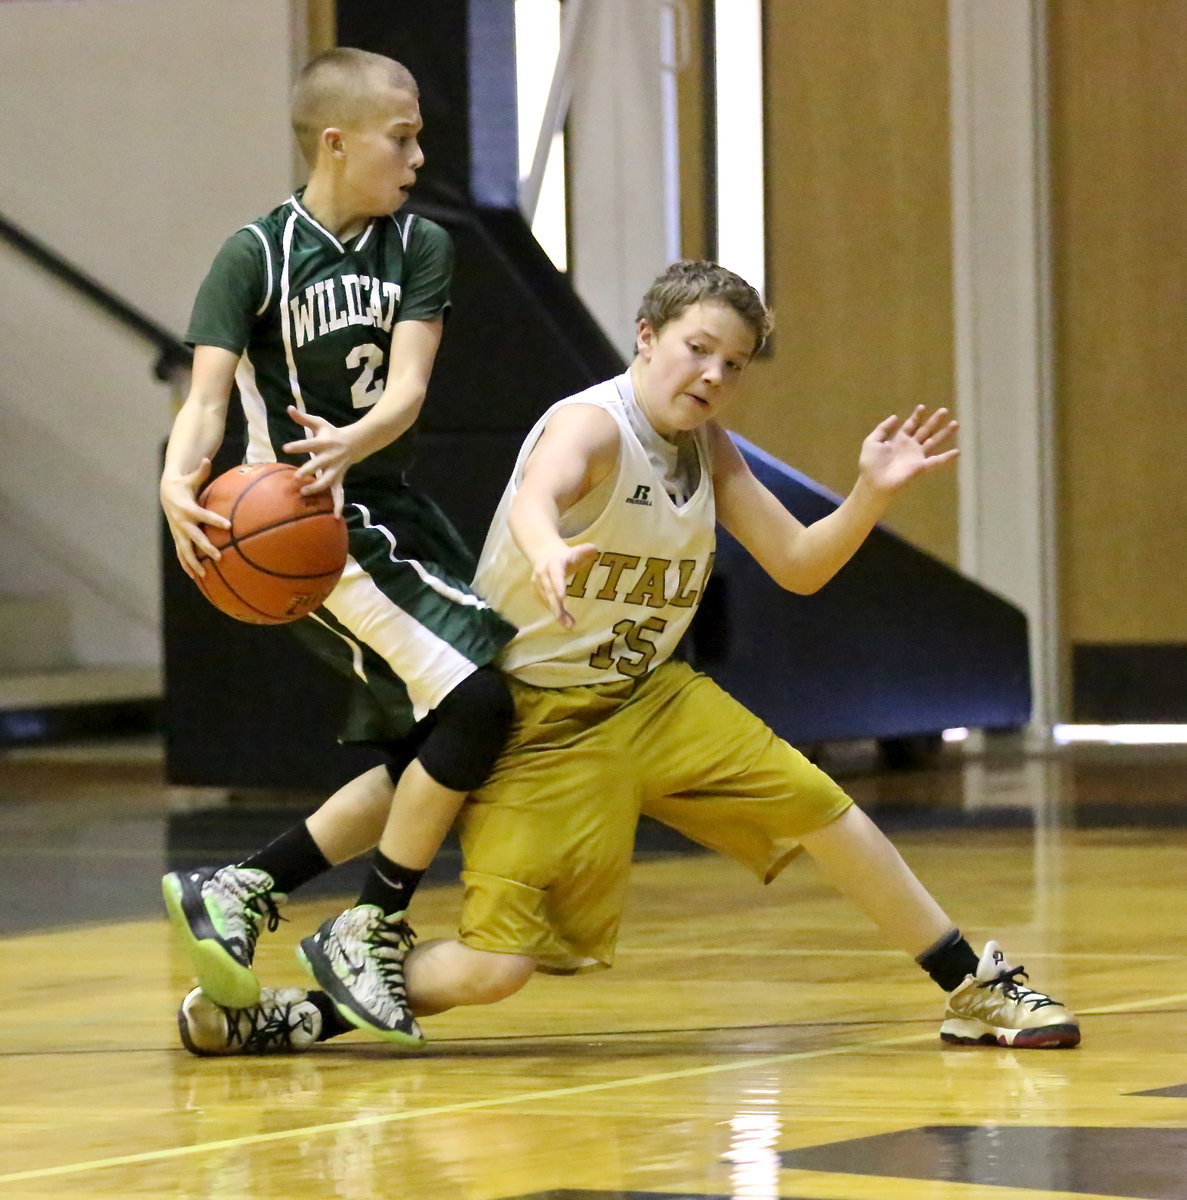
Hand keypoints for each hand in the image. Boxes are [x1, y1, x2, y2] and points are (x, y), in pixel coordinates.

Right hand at [159, 457, 230, 578]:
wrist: (165, 492)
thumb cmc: (183, 484)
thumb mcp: (190, 477)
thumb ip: (201, 471)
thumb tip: (207, 459)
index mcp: (187, 508)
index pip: (203, 515)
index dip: (214, 520)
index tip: (228, 526)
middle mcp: (182, 522)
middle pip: (194, 537)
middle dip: (205, 548)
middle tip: (219, 556)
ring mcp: (178, 532)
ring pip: (185, 550)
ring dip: (194, 563)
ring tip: (204, 575)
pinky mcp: (177, 537)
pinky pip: (182, 554)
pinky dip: (187, 565)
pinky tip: (195, 577)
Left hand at [284, 405, 357, 514]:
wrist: (356, 442)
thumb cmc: (332, 433)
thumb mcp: (319, 423)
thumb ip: (303, 418)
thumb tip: (288, 408)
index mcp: (324, 443)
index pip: (309, 444)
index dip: (298, 446)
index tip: (285, 448)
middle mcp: (330, 457)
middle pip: (318, 465)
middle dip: (308, 471)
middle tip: (295, 478)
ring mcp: (336, 470)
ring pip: (327, 481)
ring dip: (317, 487)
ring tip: (304, 492)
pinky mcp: (339, 478)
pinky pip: (339, 493)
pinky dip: (338, 504)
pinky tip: (335, 516)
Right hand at [530, 541, 599, 628]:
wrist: (543, 553)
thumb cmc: (565, 555)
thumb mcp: (575, 550)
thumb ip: (585, 551)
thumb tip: (594, 549)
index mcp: (554, 563)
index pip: (556, 574)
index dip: (558, 585)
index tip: (563, 598)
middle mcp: (543, 574)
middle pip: (550, 592)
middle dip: (558, 608)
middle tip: (568, 623)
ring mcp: (538, 584)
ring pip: (548, 601)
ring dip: (558, 614)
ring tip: (569, 625)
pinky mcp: (537, 592)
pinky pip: (546, 604)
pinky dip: (555, 613)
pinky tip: (564, 621)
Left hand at [858, 405, 958, 493]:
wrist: (874, 482)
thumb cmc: (870, 464)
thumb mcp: (872, 441)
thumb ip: (883, 428)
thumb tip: (896, 416)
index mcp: (899, 440)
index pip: (911, 425)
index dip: (916, 416)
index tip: (922, 407)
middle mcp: (910, 447)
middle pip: (925, 431)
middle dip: (935, 421)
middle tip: (944, 410)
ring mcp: (917, 457)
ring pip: (934, 442)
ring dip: (945, 433)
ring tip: (956, 423)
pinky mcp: (921, 467)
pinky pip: (936, 462)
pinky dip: (947, 458)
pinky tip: (957, 452)